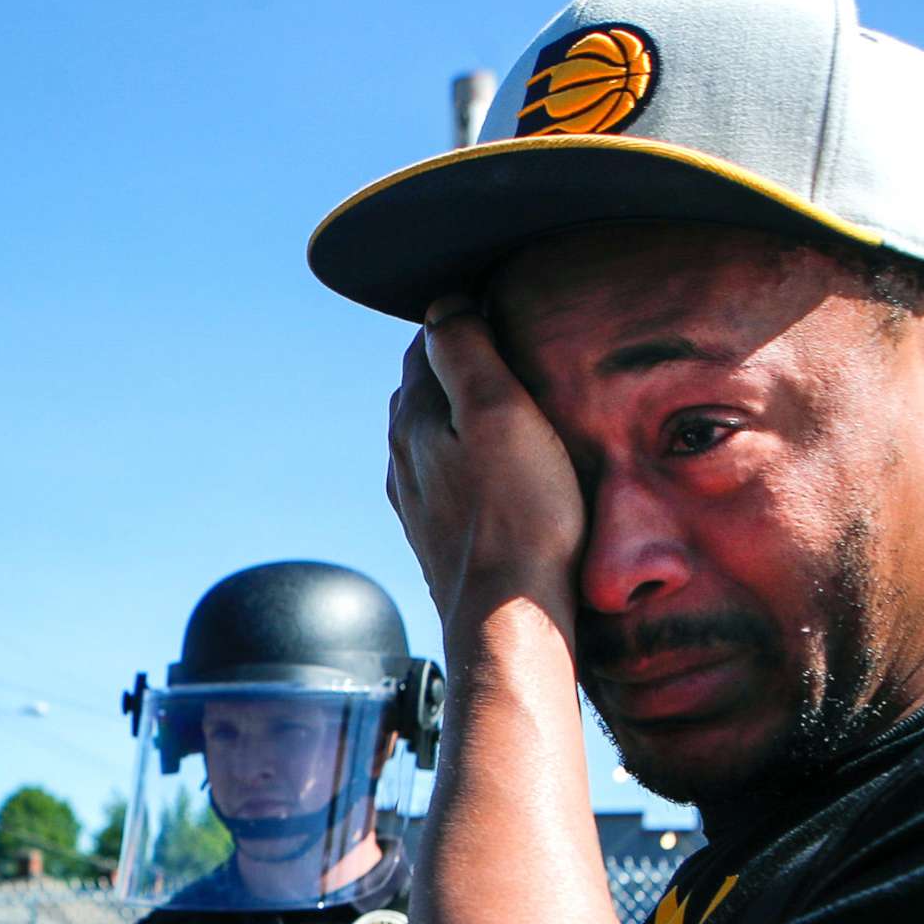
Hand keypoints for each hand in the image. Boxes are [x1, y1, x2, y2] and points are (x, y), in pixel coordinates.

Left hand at [387, 298, 587, 631]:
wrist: (508, 620)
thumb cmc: (519, 517)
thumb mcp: (499, 412)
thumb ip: (465, 350)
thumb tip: (444, 303)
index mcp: (414, 419)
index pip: (428, 343)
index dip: (466, 321)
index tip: (508, 316)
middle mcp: (404, 458)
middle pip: (427, 388)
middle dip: (462, 366)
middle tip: (515, 356)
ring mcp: (418, 502)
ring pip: (436, 436)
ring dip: (465, 417)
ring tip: (512, 410)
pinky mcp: (439, 537)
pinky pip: (450, 480)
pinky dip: (471, 462)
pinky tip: (501, 472)